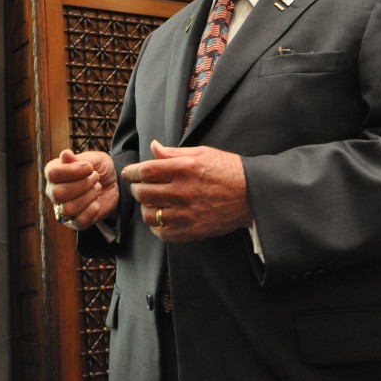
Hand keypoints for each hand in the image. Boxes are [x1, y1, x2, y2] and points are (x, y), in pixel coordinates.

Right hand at [45, 149, 118, 230]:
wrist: (114, 182)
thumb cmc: (99, 168)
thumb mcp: (93, 158)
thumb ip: (78, 159)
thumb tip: (64, 154)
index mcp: (54, 173)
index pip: (52, 174)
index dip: (72, 170)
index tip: (89, 167)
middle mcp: (54, 191)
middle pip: (57, 193)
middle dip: (82, 184)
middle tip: (95, 177)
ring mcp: (63, 209)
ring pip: (68, 209)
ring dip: (88, 196)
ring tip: (97, 187)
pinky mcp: (75, 222)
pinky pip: (79, 221)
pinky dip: (92, 210)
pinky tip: (97, 201)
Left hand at [121, 140, 252, 242]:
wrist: (251, 194)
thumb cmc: (226, 169)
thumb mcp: (201, 153)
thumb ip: (173, 152)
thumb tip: (152, 147)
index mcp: (185, 168)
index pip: (147, 171)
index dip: (132, 172)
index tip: (128, 173)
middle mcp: (184, 191)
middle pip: (144, 193)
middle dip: (136, 189)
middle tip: (138, 187)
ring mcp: (188, 213)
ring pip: (151, 215)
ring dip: (145, 208)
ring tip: (149, 203)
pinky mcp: (193, 230)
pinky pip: (164, 234)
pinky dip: (156, 227)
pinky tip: (160, 219)